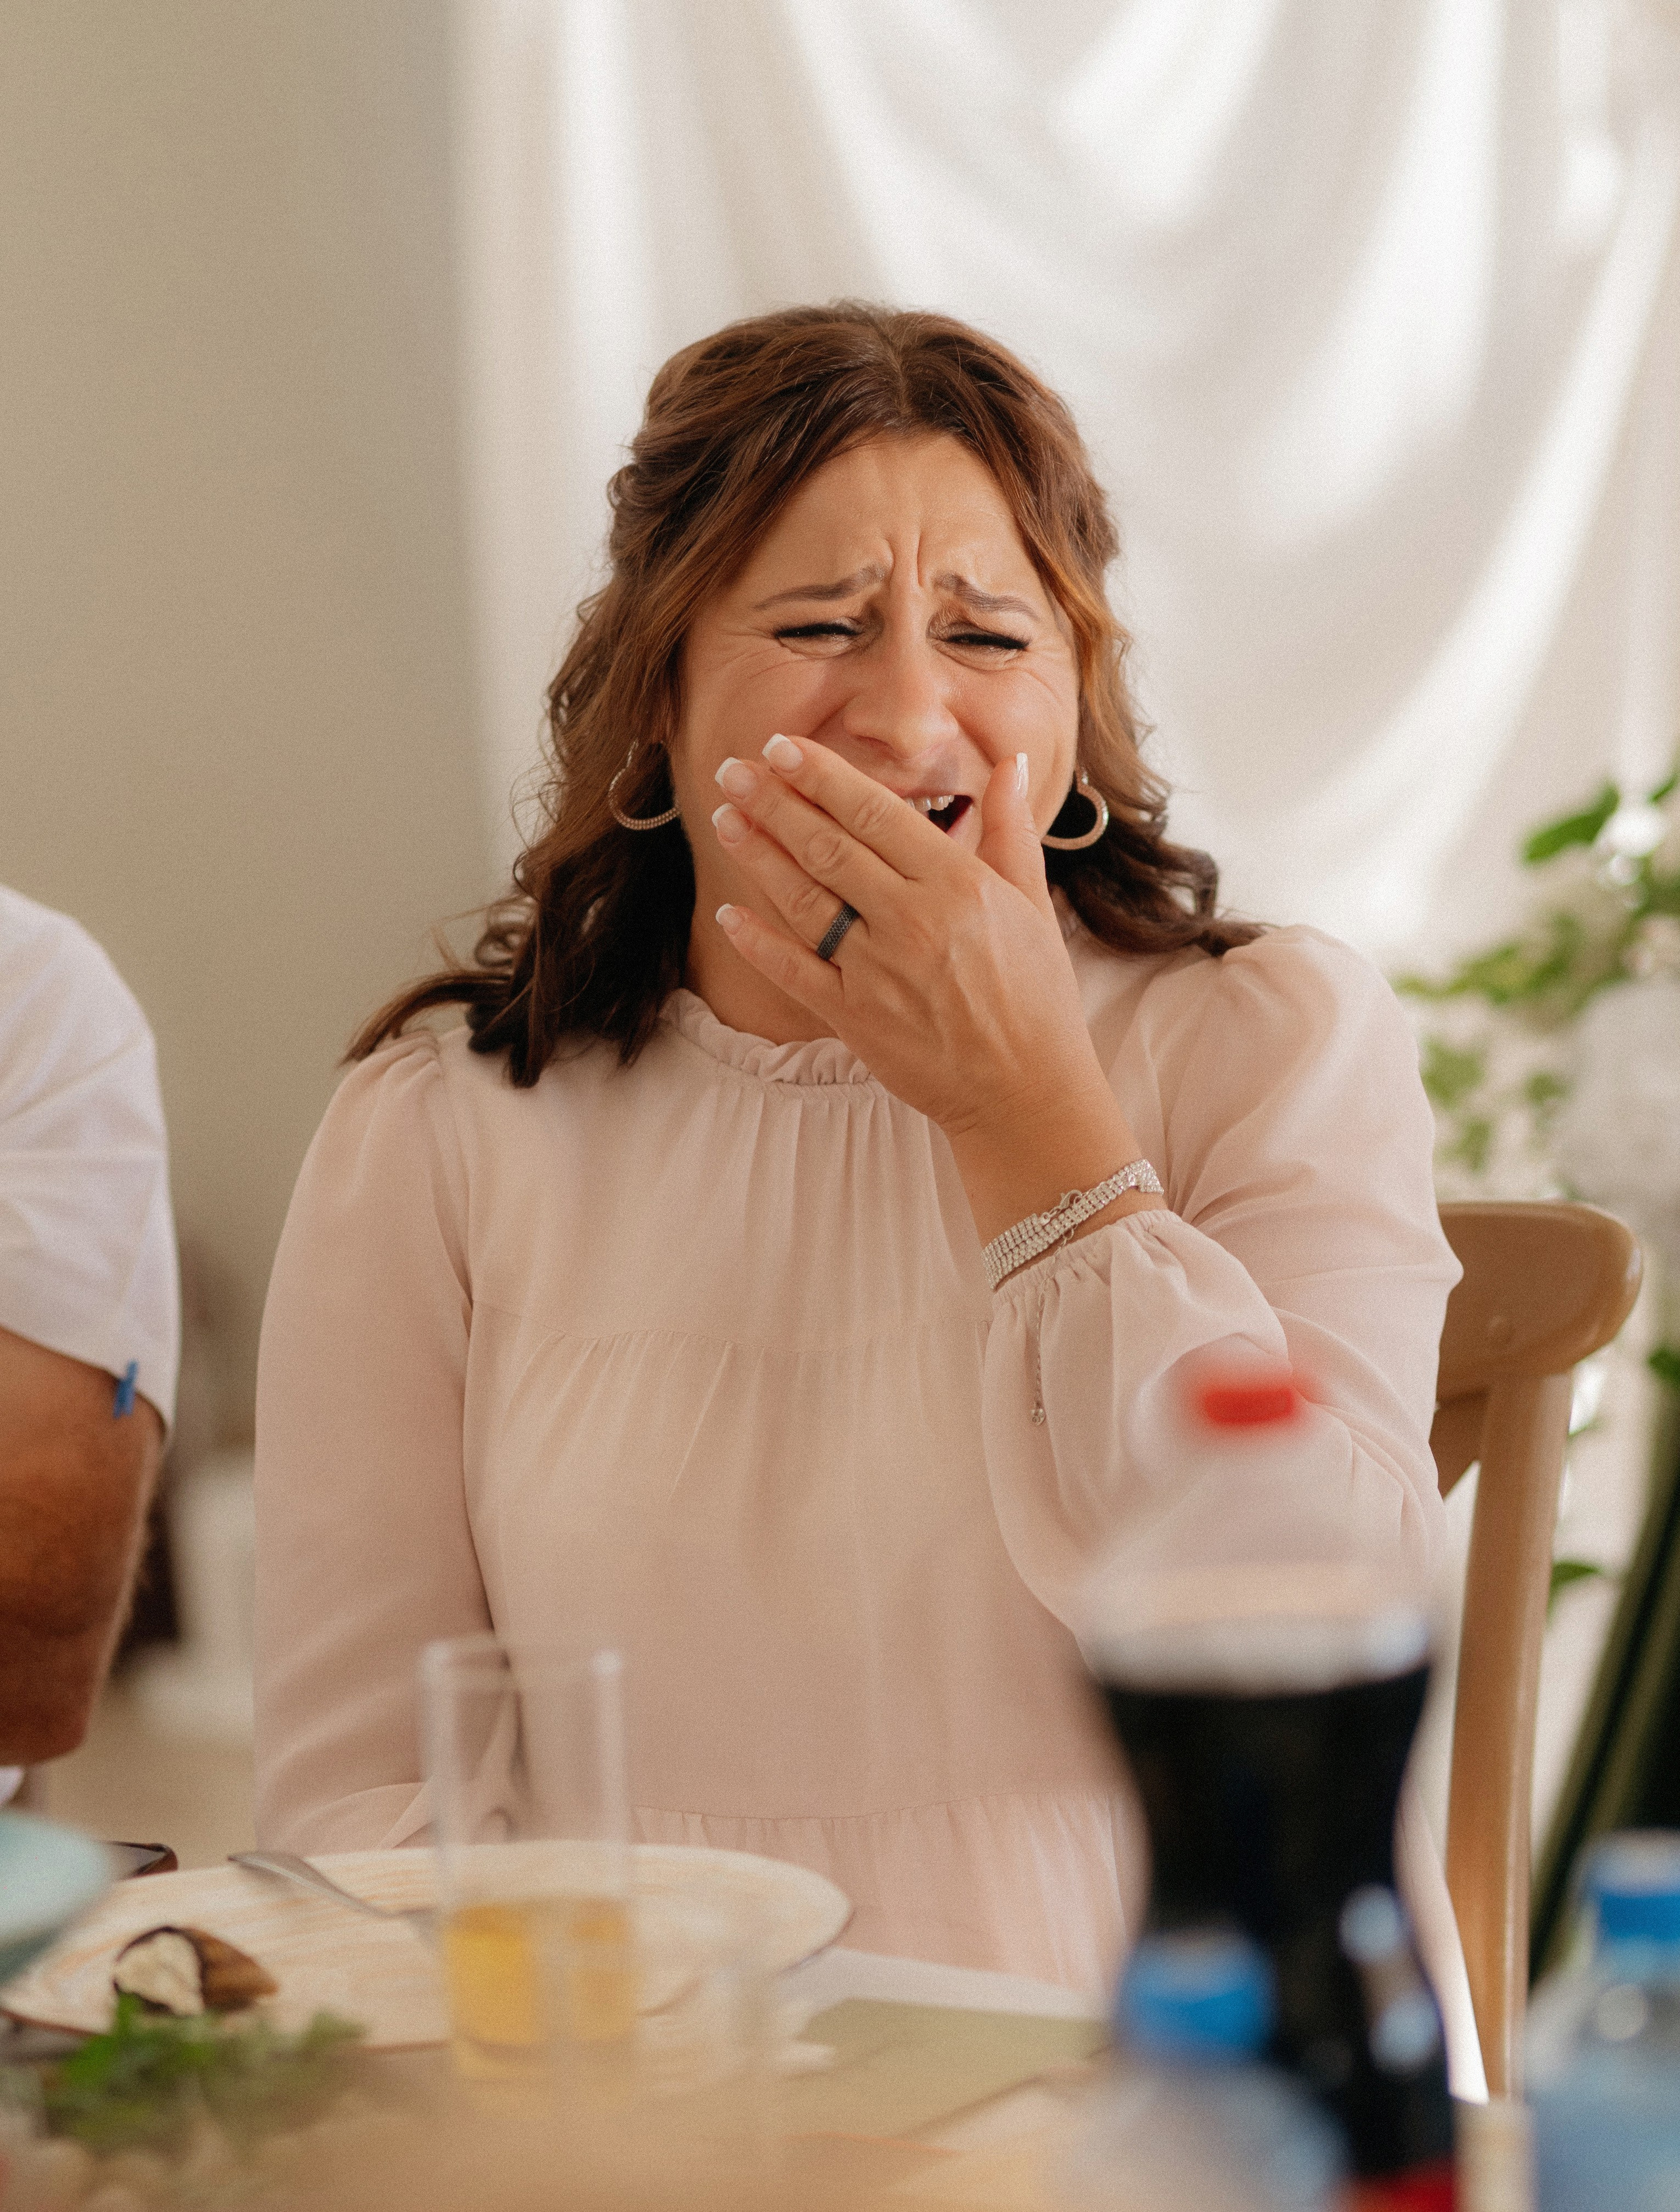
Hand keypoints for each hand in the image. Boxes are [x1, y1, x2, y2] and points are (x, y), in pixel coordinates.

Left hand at [710, 736, 1155, 1243]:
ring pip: (803, 900)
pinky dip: (758, 942)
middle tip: (732, 769)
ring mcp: (878, 972)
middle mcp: (913, 921)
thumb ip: (1010, 829)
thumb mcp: (1032, 903)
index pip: (874, 812)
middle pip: (827, 847)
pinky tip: (729, 912)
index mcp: (957, 884)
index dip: (821, 777)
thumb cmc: (1035, 996)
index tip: (782, 748)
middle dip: (774, 802)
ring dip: (758, 856)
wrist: (1027, 1091)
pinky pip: (794, 972)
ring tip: (725, 818)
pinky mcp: (855, 1019)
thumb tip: (1012, 763)